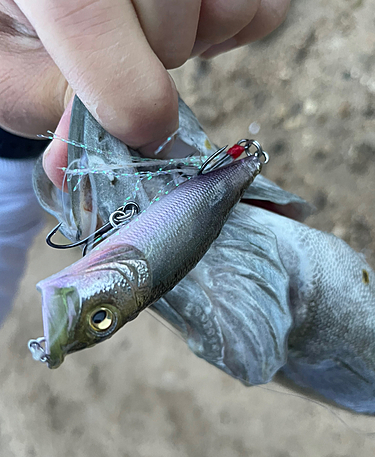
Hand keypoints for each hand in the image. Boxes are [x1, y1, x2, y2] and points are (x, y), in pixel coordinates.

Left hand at [0, 0, 289, 186]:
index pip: (85, 16)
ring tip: (156, 36)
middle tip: (128, 55)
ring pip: (230, 9)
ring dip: (197, 44)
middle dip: (152, 67)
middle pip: (172, 24)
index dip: (123, 97)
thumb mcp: (13, 72)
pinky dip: (235, 32)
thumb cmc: (29, 29)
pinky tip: (193, 21)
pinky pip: (265, 10)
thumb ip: (46, 108)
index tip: (136, 132)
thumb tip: (78, 165)